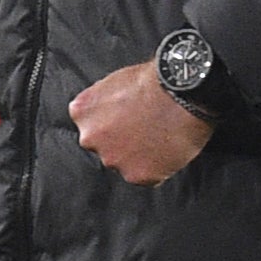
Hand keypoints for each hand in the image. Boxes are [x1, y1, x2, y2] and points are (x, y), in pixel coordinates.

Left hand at [69, 62, 213, 185]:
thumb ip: (100, 104)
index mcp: (81, 112)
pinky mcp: (136, 175)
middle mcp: (90, 138)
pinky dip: (156, 168)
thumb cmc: (150, 82)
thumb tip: (105, 112)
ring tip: (157, 138)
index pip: (91, 127)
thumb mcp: (111, 82)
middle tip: (142, 131)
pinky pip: (145, 177)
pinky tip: (166, 150)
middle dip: (120, 142)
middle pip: (104, 147)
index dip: (110, 124)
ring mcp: (112, 158)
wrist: (179, 93)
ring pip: (123, 163)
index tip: (124, 122)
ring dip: (137, 156)